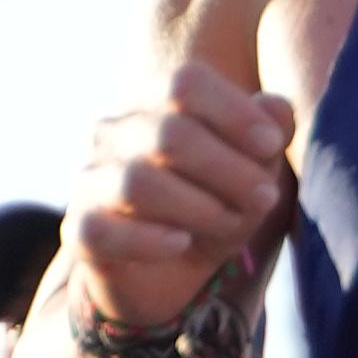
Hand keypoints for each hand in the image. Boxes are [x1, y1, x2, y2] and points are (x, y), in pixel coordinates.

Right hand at [65, 61, 293, 333]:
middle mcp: (114, 133)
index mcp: (155, 106)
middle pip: (171, 134)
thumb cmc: (214, 207)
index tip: (272, 145)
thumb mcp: (253, 173)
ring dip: (200, 208)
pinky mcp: (81, 230)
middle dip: (230, 170)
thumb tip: (276, 109)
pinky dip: (149, 240)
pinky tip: (182, 244)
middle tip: (266, 198)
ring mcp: (91, 180)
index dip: (235, 111)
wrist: (170, 273)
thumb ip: (269, 135)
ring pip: (139, 182)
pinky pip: (103, 230)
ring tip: (231, 225)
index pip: (186, 84)